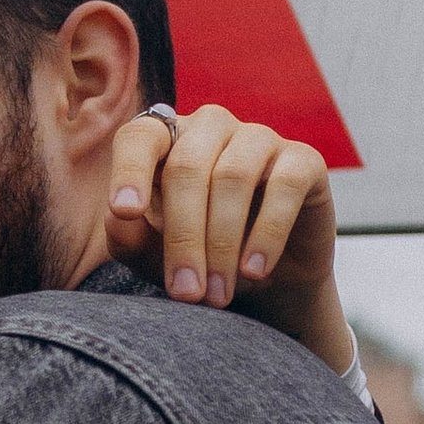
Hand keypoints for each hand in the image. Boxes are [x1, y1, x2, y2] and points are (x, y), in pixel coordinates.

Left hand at [104, 101, 353, 373]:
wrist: (268, 281)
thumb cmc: (199, 257)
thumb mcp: (154, 256)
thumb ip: (128, 238)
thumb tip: (120, 219)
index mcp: (166, 140)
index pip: (140, 138)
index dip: (130, 171)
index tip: (125, 213)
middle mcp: (211, 128)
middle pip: (187, 167)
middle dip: (184, 236)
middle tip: (185, 293)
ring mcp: (259, 137)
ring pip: (233, 176)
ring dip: (222, 243)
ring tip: (217, 295)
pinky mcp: (303, 160)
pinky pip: (284, 186)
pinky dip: (267, 233)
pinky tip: (254, 271)